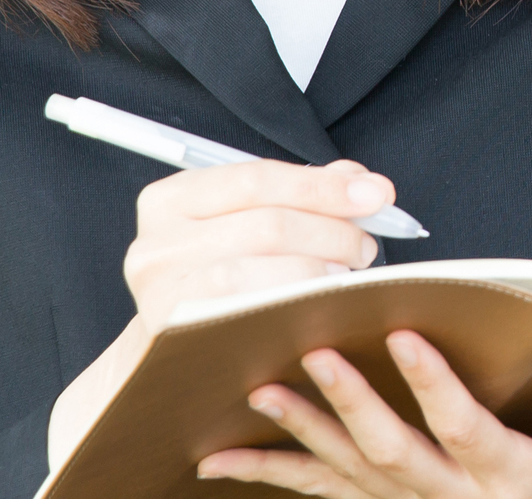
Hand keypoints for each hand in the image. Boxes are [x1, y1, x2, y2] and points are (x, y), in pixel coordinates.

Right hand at [51, 159, 396, 468]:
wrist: (172, 353)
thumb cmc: (220, 276)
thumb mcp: (248, 223)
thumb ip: (302, 194)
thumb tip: (362, 183)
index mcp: (171, 199)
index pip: (258, 178)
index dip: (324, 186)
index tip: (377, 195)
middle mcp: (155, 245)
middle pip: (267, 226)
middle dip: (332, 232)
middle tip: (365, 245)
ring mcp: (159, 296)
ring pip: (260, 274)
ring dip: (318, 273)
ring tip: (345, 276)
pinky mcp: (177, 342)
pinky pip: (247, 317)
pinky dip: (293, 308)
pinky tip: (320, 305)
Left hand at [196, 331, 531, 497]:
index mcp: (508, 478)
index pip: (466, 429)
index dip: (434, 386)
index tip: (406, 337)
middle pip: (390, 453)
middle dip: (350, 403)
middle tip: (314, 356)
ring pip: (344, 474)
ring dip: (298, 433)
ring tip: (259, 392)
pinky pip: (317, 494)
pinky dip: (269, 473)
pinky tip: (221, 457)